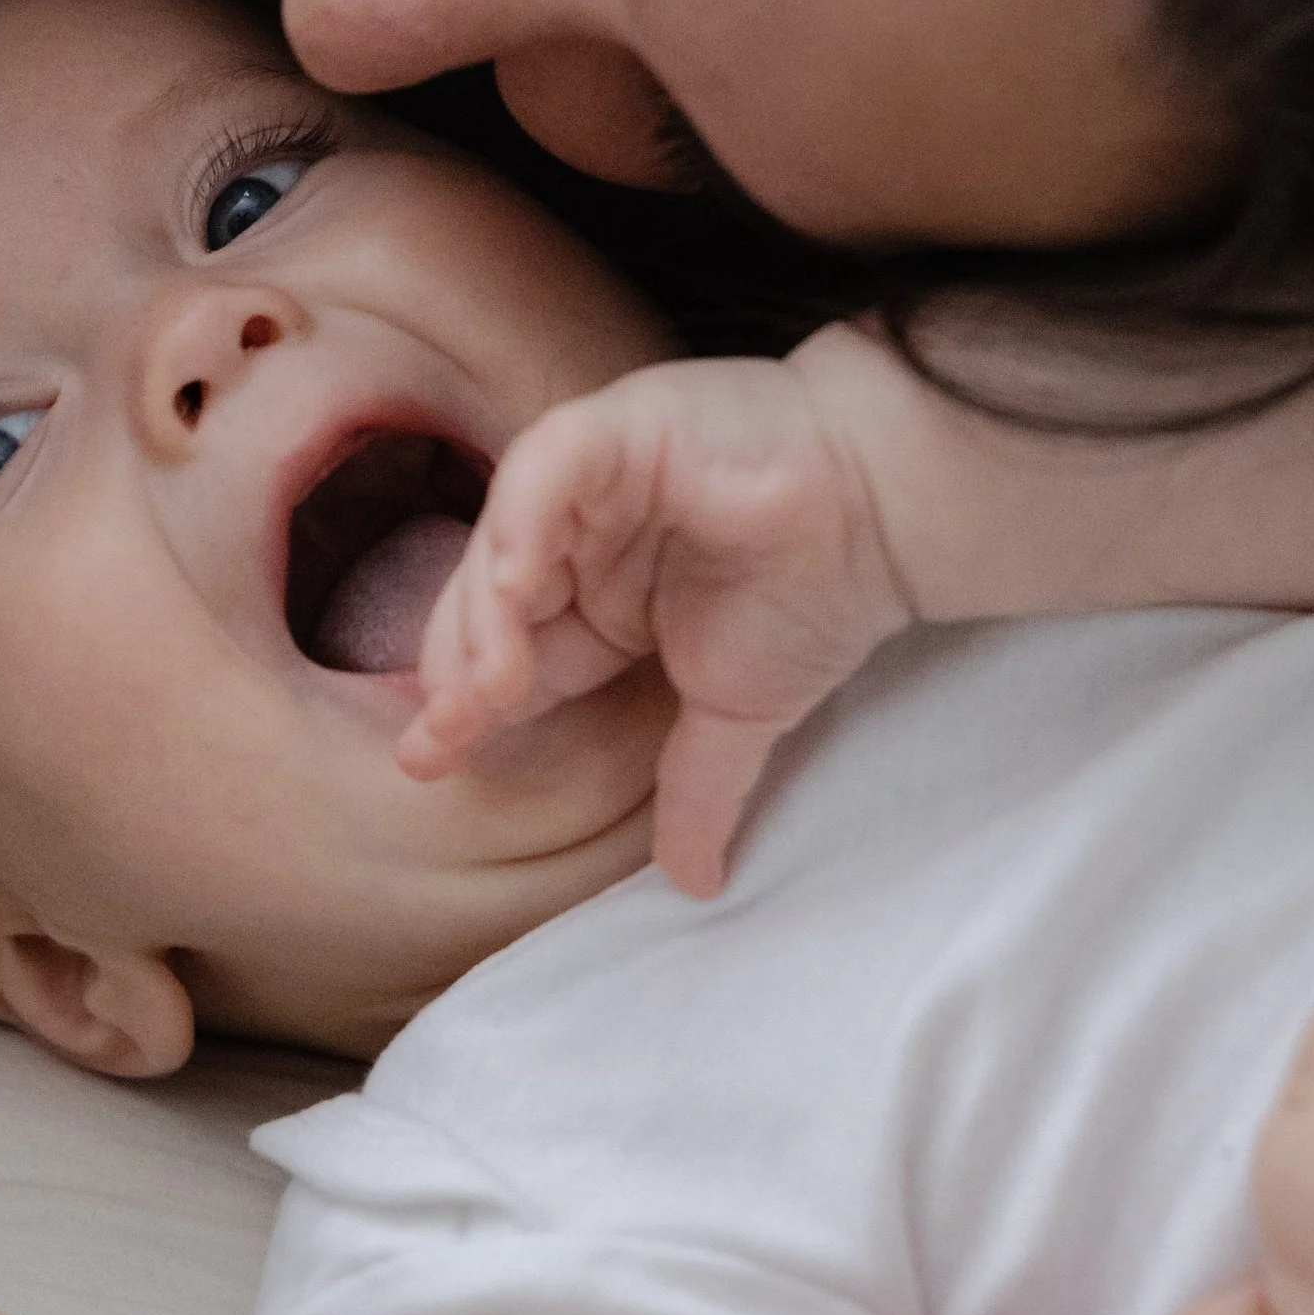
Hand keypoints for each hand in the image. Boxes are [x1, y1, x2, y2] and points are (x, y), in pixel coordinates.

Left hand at [399, 350, 913, 894]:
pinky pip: (546, 471)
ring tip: (491, 684)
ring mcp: (590, 480)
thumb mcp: (738, 713)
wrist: (886, 518)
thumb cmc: (817, 593)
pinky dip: (522, 525)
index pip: (505, 659)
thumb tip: (699, 884)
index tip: (427, 764)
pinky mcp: (617, 430)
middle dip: (458, 674)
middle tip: (447, 734)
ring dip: (483, 617)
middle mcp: (576, 538)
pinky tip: (519, 584)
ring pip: (498, 542)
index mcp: (593, 602)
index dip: (462, 710)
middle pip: (481, 605)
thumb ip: (699, 789)